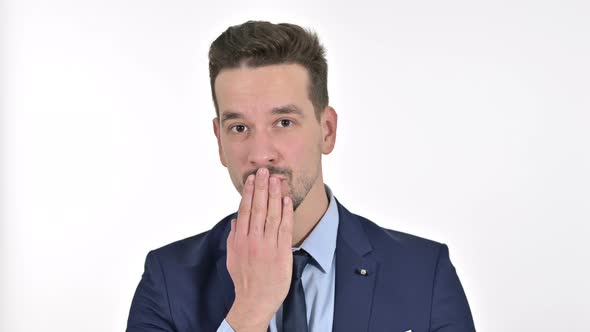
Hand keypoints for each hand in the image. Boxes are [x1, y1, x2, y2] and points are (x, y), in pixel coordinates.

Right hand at [225, 167, 293, 331]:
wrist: (255, 300)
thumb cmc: (244, 280)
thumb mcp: (233, 257)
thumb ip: (234, 237)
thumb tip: (236, 221)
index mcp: (240, 239)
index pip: (244, 210)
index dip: (249, 192)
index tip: (252, 179)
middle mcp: (253, 239)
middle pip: (257, 208)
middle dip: (261, 187)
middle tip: (264, 171)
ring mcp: (267, 245)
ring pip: (272, 214)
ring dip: (274, 195)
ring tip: (276, 179)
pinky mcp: (281, 252)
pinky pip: (285, 228)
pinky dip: (286, 212)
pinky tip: (286, 199)